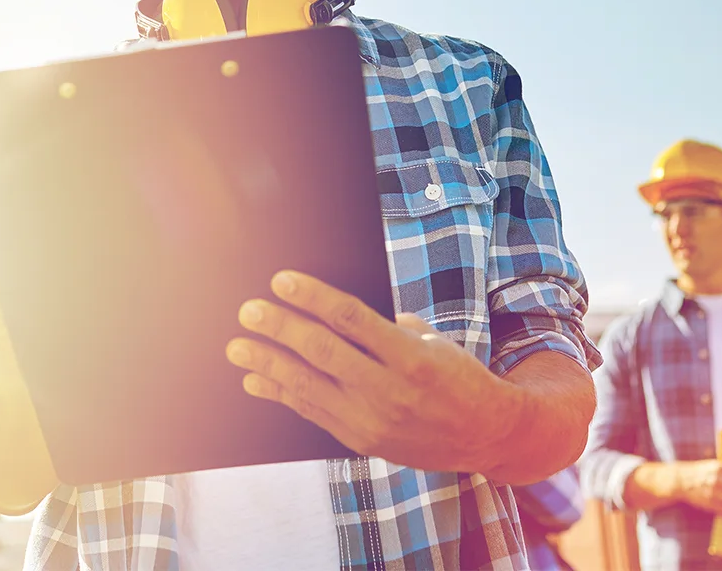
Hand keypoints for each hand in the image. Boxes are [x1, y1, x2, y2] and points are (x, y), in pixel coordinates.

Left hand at [222, 270, 515, 474]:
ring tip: (237, 348)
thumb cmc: (458, 377)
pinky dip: (281, 395)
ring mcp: (371, 420)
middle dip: (280, 329)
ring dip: (267, 365)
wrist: (484, 435)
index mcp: (410, 358)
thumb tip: (338, 312)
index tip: (281, 281)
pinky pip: (312, 413)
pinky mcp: (360, 441)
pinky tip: (257, 381)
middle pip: (322, 352)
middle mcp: (389, 391)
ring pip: (308, 386)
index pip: (351, 320)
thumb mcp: (434, 343)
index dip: (312, 298)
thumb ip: (388, 328)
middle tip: (249, 311)